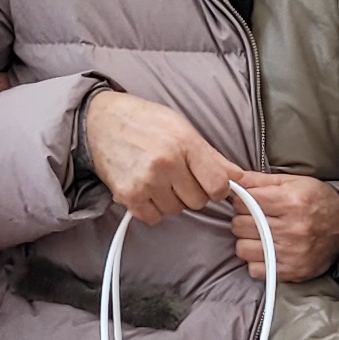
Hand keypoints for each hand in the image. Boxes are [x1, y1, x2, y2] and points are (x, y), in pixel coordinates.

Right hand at [79, 88, 237, 225]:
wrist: (100, 121)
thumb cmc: (145, 121)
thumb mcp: (183, 128)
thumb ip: (211, 155)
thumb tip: (238, 175)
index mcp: (184, 143)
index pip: (218, 184)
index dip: (218, 189)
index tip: (211, 185)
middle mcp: (166, 163)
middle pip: (198, 201)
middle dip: (192, 192)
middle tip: (179, 177)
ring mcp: (146, 181)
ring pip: (176, 210)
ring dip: (172, 200)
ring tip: (160, 180)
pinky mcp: (128, 195)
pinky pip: (153, 218)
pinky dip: (153, 209)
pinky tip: (147, 189)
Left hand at [228, 171, 338, 282]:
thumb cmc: (317, 200)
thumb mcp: (292, 181)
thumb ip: (259, 180)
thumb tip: (233, 179)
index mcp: (290, 201)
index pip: (243, 202)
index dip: (241, 201)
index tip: (248, 202)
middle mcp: (291, 228)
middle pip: (240, 225)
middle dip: (243, 220)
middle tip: (254, 218)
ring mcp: (292, 252)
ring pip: (243, 248)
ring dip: (247, 241)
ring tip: (260, 235)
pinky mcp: (292, 270)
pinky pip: (255, 270)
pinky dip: (257, 261)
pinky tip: (267, 251)